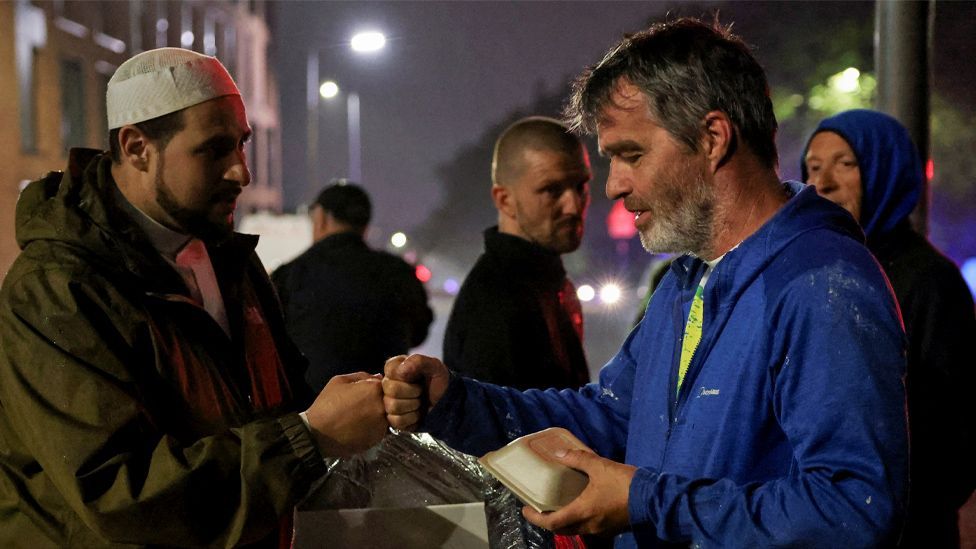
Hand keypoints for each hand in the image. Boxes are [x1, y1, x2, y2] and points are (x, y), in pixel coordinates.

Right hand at [304, 372, 386, 457]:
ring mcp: (382, 423)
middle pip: (391, 399)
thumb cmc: (326, 406)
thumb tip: (377, 377)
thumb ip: (361, 376)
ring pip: (389, 415)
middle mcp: (382, 406)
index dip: (379, 387)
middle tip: (364, 405)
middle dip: (381, 400)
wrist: (318, 434)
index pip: (388, 383)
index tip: (369, 391)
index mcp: (373, 389)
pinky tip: (361, 427)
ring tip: (361, 417)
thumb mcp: (339, 381)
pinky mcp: (379, 438)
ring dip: (379, 414)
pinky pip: (383, 429)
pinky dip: (375, 427)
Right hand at [381, 354, 449, 430]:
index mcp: (396, 369)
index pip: (390, 370)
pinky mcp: (393, 419)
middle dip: (413, 392)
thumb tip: (401, 371)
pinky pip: (397, 421)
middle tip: (421, 391)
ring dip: (413, 405)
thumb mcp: (435, 367)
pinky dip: (412, 418)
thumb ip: (419, 361)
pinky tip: (418, 413)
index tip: (417, 377)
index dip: (405, 376)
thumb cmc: (440, 383)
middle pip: (391, 390)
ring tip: (420, 402)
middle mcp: (389, 384)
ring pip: (392, 406)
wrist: (447, 403)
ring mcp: (389, 403)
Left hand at [522, 449, 636, 536]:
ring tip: (560, 505)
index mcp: (582, 512)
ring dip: (565, 521)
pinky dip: (580, 520)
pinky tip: (582, 506)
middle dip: (549, 522)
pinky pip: (589, 527)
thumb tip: (558, 453)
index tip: (526, 509)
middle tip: (541, 508)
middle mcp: (589, 525)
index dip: (536, 518)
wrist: (653, 497)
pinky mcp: (611, 528)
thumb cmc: (623, 483)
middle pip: (562, 530)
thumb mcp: (599, 466)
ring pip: (576, 530)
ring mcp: (601, 529)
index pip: (552, 523)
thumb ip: (577, 459)